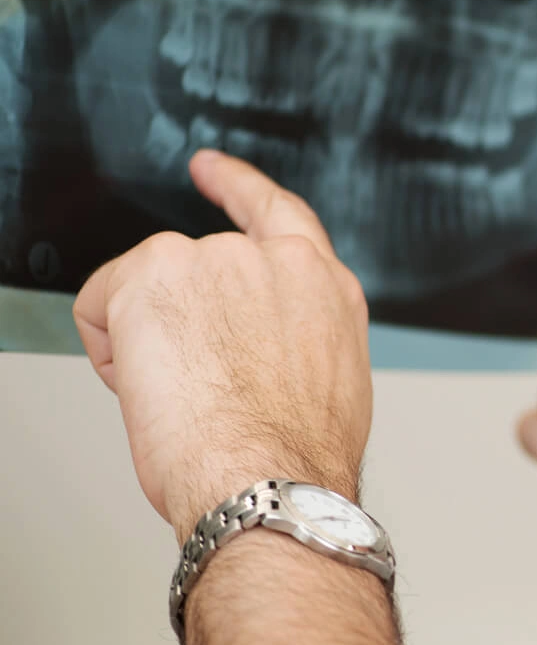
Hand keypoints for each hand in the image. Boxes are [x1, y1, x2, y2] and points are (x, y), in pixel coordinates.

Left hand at [73, 149, 373, 538]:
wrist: (268, 475)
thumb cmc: (295, 455)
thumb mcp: (328, 385)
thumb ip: (299, 339)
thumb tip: (266, 357)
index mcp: (326, 288)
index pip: (280, 214)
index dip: (238, 186)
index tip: (211, 169)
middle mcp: (279, 262)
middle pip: (199, 265)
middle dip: (178, 316)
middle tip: (191, 382)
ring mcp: (218, 258)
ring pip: (148, 288)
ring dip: (146, 337)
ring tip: (181, 394)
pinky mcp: (158, 269)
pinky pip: (99, 303)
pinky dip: (105, 346)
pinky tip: (145, 385)